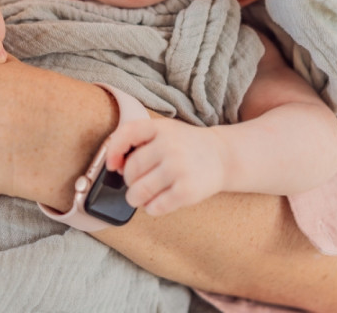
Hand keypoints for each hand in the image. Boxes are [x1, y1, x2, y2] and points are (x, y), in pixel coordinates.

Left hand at [105, 118, 227, 215]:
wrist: (223, 156)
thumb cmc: (186, 146)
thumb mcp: (164, 132)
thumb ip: (139, 141)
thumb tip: (115, 166)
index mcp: (161, 128)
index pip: (127, 133)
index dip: (113, 151)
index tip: (112, 165)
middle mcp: (169, 146)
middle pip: (131, 169)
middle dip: (129, 180)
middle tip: (137, 182)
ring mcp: (179, 169)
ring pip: (139, 191)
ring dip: (134, 198)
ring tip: (140, 196)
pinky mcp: (187, 191)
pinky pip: (155, 206)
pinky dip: (151, 208)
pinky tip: (156, 203)